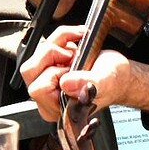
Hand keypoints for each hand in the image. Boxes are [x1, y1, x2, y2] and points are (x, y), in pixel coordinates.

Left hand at [19, 24, 148, 121]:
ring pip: (34, 57)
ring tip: (77, 50)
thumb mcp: (107, 80)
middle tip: (73, 56)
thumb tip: (65, 84)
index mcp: (61, 109)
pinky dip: (59, 39)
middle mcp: (49, 99)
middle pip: (29, 71)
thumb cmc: (114, 82)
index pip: (38, 89)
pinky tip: (74, 43)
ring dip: (56, 45)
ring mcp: (47, 83)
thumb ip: (89, 84)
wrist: (119, 75)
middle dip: (51, 55)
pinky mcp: (47, 68)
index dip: (54, 73)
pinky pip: (42, 48)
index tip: (72, 68)